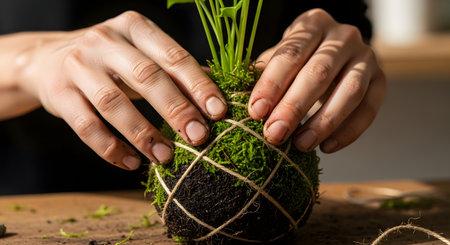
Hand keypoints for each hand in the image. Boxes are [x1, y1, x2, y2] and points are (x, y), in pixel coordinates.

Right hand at [16, 11, 226, 168]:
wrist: (47, 59)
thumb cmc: (110, 60)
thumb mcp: (140, 53)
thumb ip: (172, 70)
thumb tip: (214, 96)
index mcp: (133, 27)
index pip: (172, 56)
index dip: (197, 85)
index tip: (218, 112)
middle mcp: (104, 41)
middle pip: (147, 77)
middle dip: (176, 109)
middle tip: (199, 137)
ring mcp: (78, 66)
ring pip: (113, 104)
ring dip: (143, 134)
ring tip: (166, 156)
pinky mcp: (59, 93)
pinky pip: (86, 126)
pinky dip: (111, 149)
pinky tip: (132, 163)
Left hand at [249, 9, 385, 152]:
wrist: (334, 57)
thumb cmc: (298, 61)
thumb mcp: (279, 60)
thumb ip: (265, 76)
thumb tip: (243, 104)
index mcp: (312, 24)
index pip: (290, 54)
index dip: (272, 84)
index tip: (256, 112)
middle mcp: (343, 36)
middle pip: (319, 72)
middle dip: (294, 106)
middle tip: (275, 134)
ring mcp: (366, 57)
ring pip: (350, 90)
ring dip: (324, 122)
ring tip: (301, 145)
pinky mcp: (381, 80)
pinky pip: (369, 108)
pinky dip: (350, 131)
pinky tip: (327, 147)